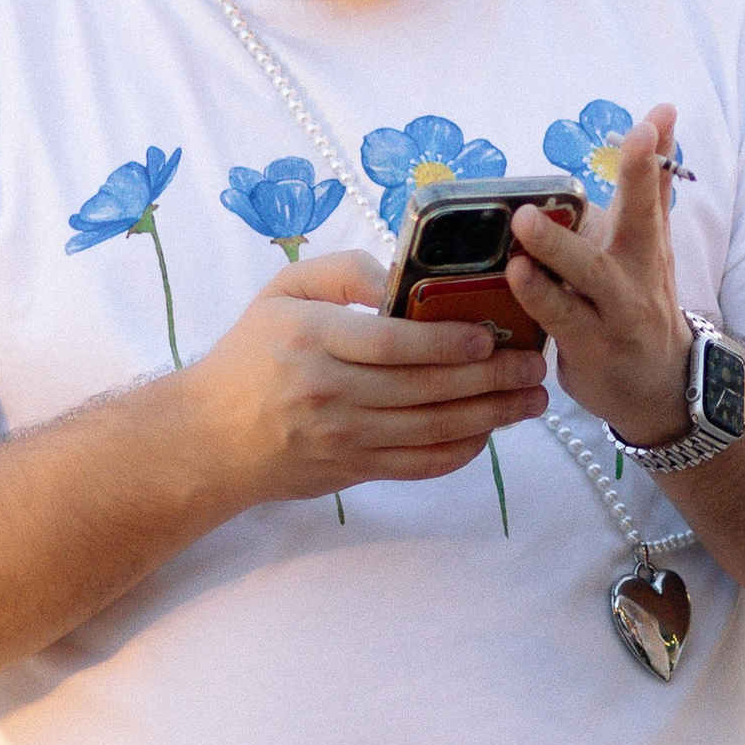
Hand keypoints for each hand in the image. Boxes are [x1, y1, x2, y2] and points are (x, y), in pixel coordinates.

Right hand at [180, 249, 537, 506]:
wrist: (209, 438)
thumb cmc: (250, 355)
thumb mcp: (281, 293)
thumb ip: (342, 273)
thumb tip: (400, 275)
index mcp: (312, 340)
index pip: (391, 343)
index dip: (448, 342)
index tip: (490, 336)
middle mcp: (330, 392)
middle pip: (425, 388)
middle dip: (492, 378)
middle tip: (535, 366)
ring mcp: (344, 438)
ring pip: (433, 429)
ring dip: (492, 416)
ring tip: (532, 400)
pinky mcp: (353, 471)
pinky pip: (420, 465)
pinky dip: (462, 451)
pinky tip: (490, 431)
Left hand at [504, 108, 694, 449]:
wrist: (661, 388)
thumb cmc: (643, 304)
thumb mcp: (654, 249)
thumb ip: (651, 190)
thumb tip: (661, 118)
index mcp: (649, 244)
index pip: (657, 189)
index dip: (656, 154)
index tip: (659, 115)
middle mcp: (639, 273)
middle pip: (643, 221)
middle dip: (639, 178)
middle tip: (633, 138)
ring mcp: (616, 311)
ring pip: (590, 273)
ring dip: (558, 246)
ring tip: (525, 220)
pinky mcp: (590, 346)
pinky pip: (560, 317)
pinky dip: (538, 295)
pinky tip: (517, 274)